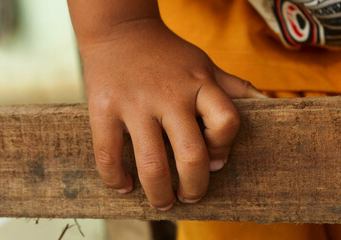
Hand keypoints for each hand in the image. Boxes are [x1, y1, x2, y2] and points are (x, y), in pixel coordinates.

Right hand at [80, 18, 265, 209]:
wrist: (121, 30)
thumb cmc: (167, 53)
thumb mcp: (204, 63)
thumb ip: (233, 85)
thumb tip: (266, 104)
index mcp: (199, 82)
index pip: (227, 123)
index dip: (223, 149)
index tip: (214, 163)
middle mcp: (169, 94)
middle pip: (192, 155)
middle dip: (194, 188)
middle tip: (189, 196)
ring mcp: (134, 102)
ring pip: (152, 164)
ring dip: (159, 195)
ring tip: (162, 201)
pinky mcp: (103, 108)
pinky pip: (109, 155)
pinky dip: (116, 179)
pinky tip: (123, 185)